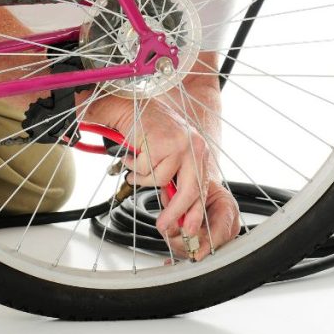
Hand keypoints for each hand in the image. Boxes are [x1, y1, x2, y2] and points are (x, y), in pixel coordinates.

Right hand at [78, 88, 239, 258]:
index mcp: (198, 151)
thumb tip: (176, 212)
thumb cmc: (147, 129)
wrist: (131, 105)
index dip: (194, 212)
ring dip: (142, 176)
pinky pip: (145, 170)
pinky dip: (133, 166)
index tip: (188, 229)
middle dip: (175, 212)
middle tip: (163, 225)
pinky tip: (131, 154)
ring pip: (160, 180)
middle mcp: (194, 146)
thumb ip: (174, 180)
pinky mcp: (162, 143)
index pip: (201, 188)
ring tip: (136, 162)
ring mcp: (180, 144)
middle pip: (190, 191)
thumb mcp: (167, 157)